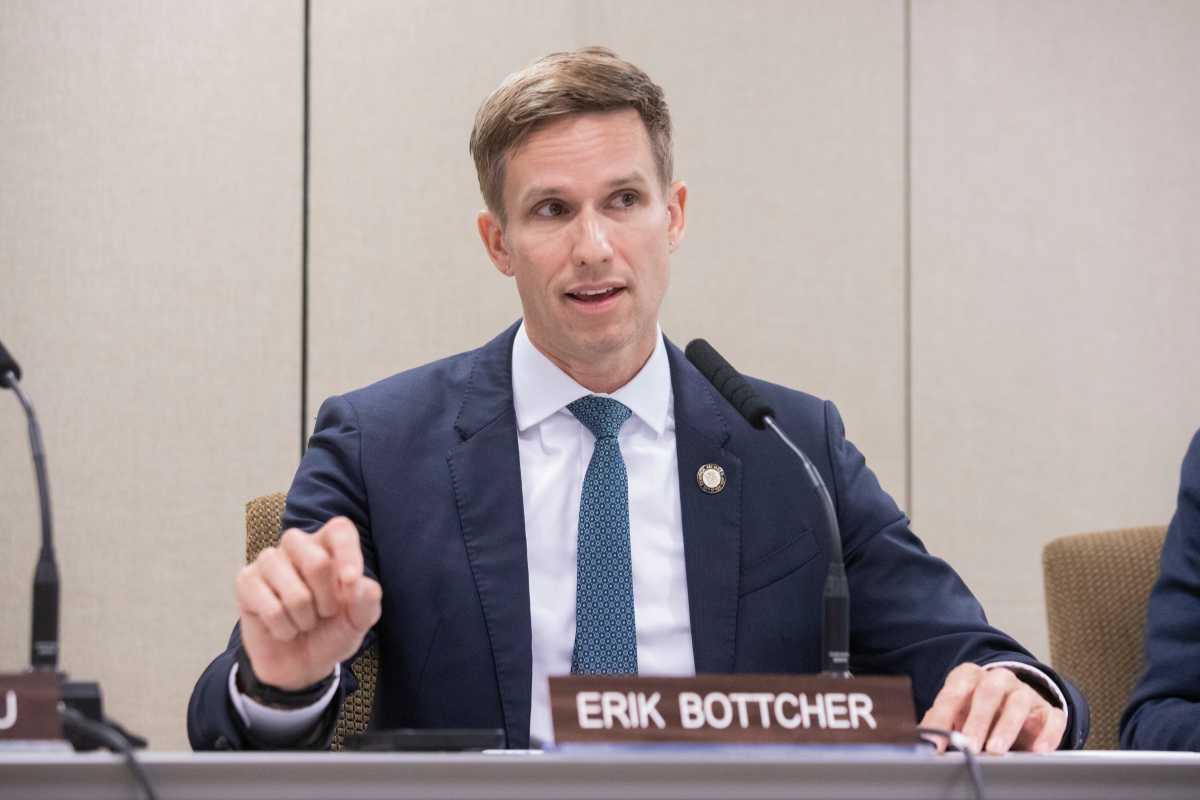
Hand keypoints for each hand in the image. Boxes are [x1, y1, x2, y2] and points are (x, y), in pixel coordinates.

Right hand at [234, 516, 381, 689]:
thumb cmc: (332, 631)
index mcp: (328, 545)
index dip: (348, 554)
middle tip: (325, 612)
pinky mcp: (246, 581)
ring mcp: (268, 561)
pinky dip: (284, 628)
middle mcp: (297, 546)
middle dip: (327, 600)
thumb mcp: (359, 620)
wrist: (301, 663)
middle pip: (317, 562)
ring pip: (295, 593)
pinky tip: (283, 628)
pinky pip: (271, 609)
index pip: (340, 530)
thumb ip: (367, 600)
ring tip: (303, 622)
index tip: (351, 583)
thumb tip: (357, 583)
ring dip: (305, 619)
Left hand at [919, 663, 1065, 754]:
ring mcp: (1025, 692)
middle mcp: (999, 679)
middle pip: (988, 692)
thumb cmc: (976, 709)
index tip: (937, 743)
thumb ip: (939, 722)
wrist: (1013, 706)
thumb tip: (923, 742)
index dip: (944, 716)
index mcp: (969, 676)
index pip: (954, 691)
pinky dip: (1047, 734)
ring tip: (995, 751)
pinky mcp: (1048, 710)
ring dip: (1006, 727)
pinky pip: (1052, 718)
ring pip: (1019, 702)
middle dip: (977, 720)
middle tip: (968, 745)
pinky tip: (1038, 751)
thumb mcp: (955, 712)